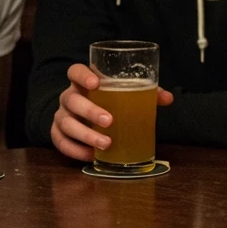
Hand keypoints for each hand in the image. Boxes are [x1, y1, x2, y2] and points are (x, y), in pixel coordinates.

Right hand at [50, 63, 174, 161]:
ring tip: (106, 144)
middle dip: (89, 111)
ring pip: (65, 123)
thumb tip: (168, 98)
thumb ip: (145, 93)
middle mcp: (68, 97)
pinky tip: (91, 156)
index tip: (96, 83)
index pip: (75, 71)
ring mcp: (61, 116)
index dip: (82, 75)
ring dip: (85, 134)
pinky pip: (60, 142)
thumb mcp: (125, 94)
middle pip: (71, 100)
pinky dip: (75, 150)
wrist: (84, 116)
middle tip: (110, 121)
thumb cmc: (109, 101)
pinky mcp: (58, 134)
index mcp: (83, 82)